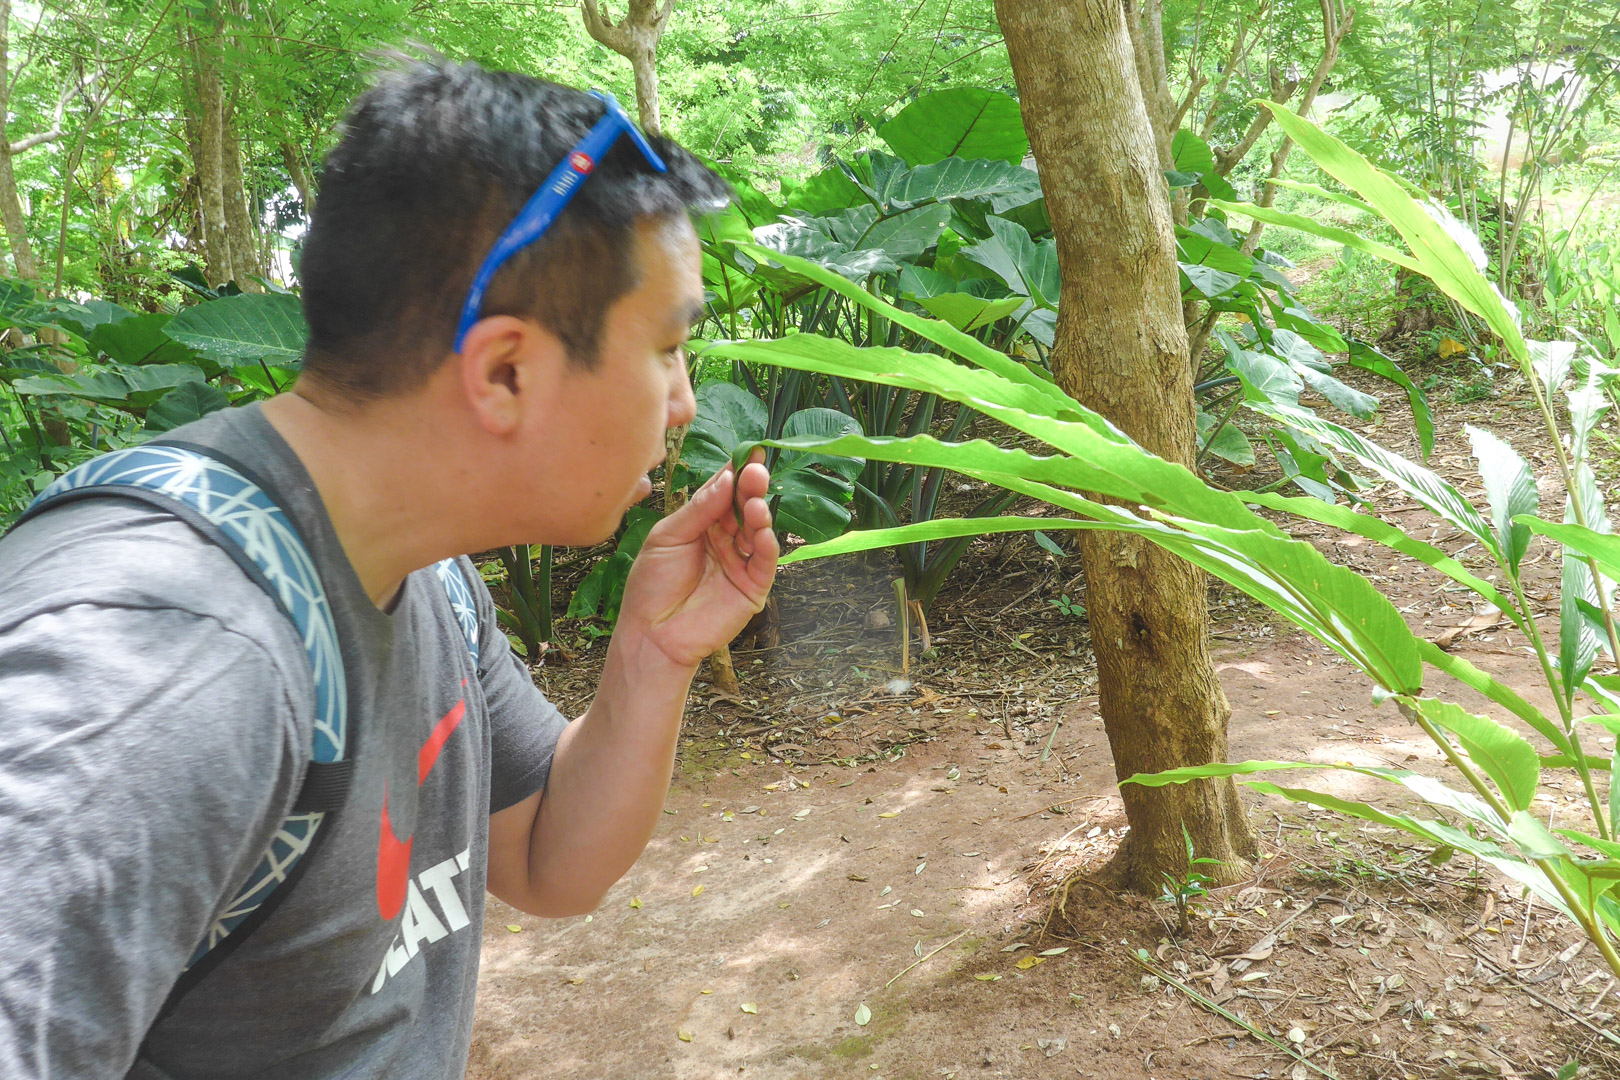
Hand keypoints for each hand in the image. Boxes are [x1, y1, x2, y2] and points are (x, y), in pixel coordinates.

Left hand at [614, 450, 778, 669]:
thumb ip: (698, 510)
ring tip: (755, 504)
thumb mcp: (668, 538)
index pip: (724, 492)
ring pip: (758, 531)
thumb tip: (725, 479)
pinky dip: (768, 546)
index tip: (748, 454)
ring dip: (760, 515)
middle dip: (752, 489)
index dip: (736, 473)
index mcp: (703, 522)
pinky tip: (764, 532)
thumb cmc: (652, 584)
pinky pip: (765, 562)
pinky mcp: (753, 587)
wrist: (651, 633)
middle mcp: (726, 538)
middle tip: (755, 472)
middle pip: (744, 507)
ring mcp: (741, 561)